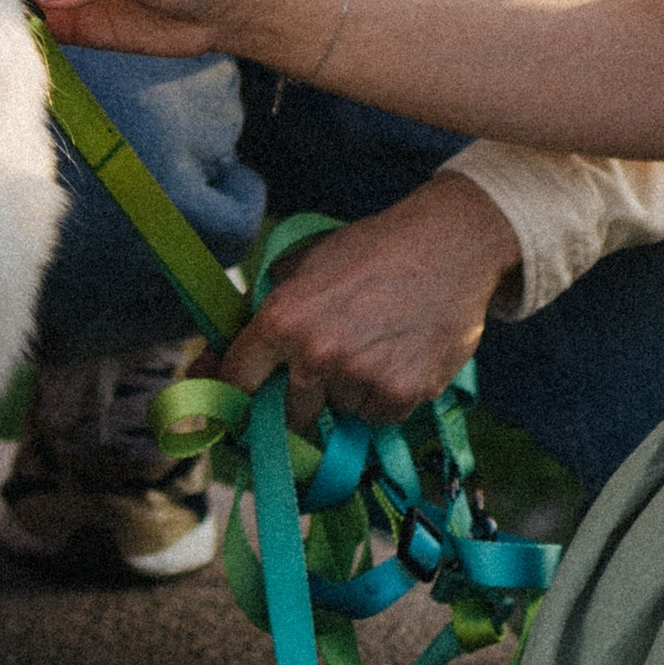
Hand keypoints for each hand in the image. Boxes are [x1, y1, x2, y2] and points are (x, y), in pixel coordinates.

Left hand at [220, 175, 522, 431]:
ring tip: (374, 346)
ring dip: (349, 393)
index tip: (245, 403)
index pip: (236, 381)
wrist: (450, 246)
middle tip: (329, 367)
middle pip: (287, 415)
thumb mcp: (304, 262)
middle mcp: (316, 354)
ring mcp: (359, 378)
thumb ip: (259, 306)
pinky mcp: (400, 395)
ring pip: (337, 413)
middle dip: (301, 399)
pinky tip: (398, 356)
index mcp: (283, 319)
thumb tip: (213, 356)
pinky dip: (384, 398)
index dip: (237, 394)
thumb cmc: (372, 250)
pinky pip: (377, 418)